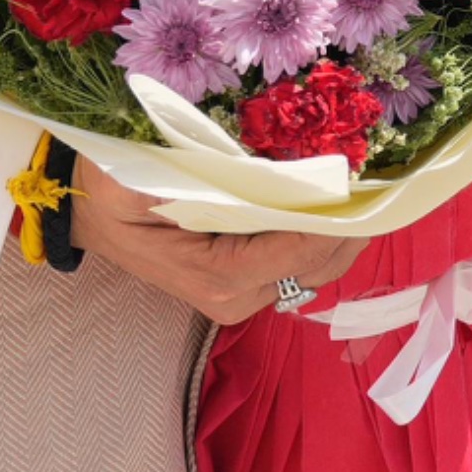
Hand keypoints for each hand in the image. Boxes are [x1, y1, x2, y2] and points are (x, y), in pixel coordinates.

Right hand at [72, 166, 363, 325]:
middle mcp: (236, 297)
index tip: (362, 181)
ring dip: (343, 229)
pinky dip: (323, 233)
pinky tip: (337, 199)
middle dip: (351, 224)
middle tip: (382, 178)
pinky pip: (301, 262)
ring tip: (367, 184)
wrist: (89, 213)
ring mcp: (244, 296)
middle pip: (319, 265)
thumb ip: (184, 181)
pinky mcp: (247, 284)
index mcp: (214, 276)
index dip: (334, 218)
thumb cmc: (108, 190)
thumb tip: (237, 173)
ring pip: (318, 267)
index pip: (296, 251)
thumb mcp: (130, 176)